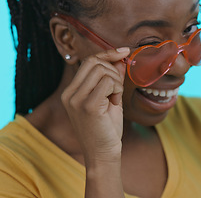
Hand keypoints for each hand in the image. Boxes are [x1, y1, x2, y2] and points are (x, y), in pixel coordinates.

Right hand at [61, 48, 129, 162]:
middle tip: (117, 89)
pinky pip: (108, 82)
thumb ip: (113, 79)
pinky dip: (117, 89)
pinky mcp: (88, 106)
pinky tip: (114, 102)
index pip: (89, 61)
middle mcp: (70, 94)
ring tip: (114, 99)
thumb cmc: (107, 128)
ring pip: (102, 71)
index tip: (124, 51)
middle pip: (95, 62)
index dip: (108, 54)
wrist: (104, 154)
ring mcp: (76, 99)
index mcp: (71, 91)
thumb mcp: (110, 99)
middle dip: (114, 70)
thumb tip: (120, 59)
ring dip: (116, 82)